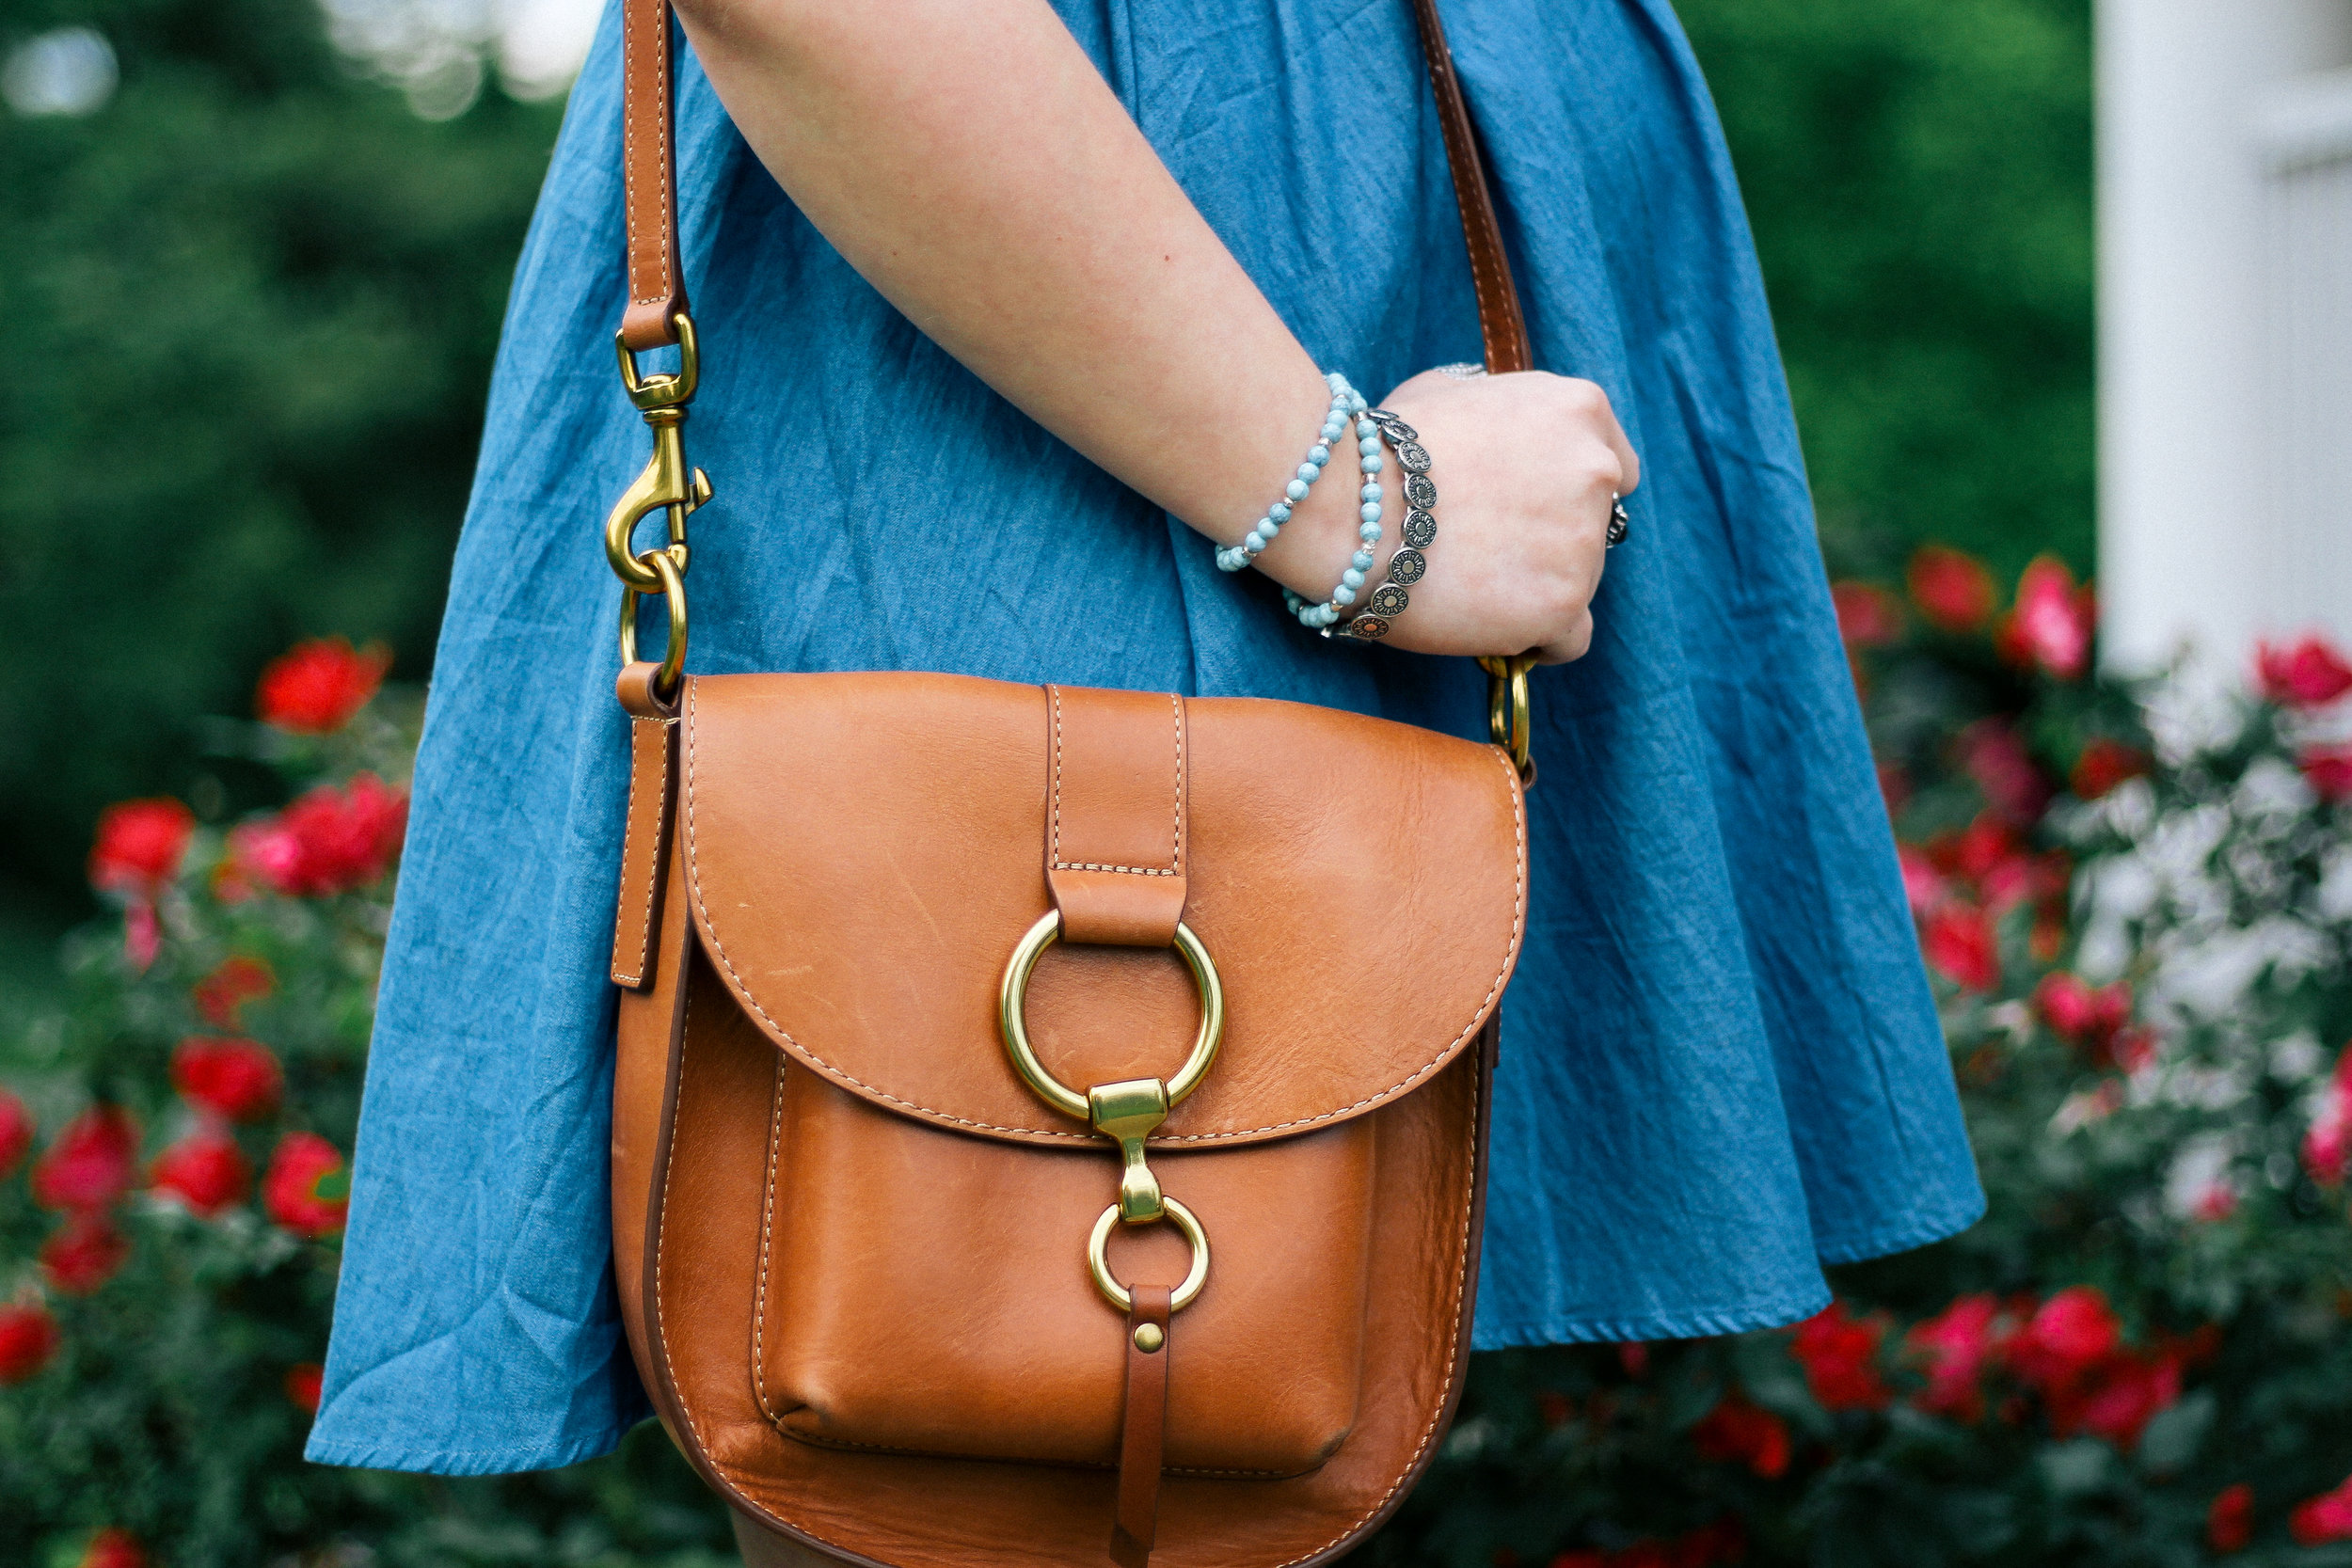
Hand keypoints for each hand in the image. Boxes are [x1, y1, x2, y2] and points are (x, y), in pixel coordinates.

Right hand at [1328, 368, 1635, 663]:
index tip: (1528, 510)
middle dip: (1549, 539)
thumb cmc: (1382, 449)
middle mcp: (1596, 471)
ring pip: (1579, 581)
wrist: (1347, 510)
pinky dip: (1537, 639)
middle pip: (1596, 527)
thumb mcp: (1448, 389)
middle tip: (1482, 547)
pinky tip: (1493, 625)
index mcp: (1578, 410)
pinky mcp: (1563, 605)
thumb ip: (1498, 406)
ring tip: (1466, 580)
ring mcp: (1583, 541)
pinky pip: (1570, 638)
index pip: (1614, 467)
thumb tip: (1500, 428)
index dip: (1566, 494)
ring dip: (1534, 586)